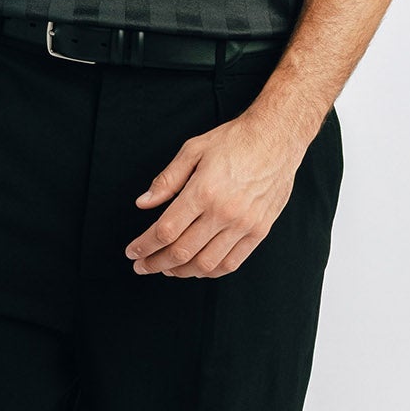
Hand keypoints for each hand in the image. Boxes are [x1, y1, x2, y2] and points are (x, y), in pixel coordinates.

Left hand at [124, 102, 312, 278]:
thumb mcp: (193, 150)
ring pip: (206, 264)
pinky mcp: (259, 230)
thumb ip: (167, 180)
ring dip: (181, 272)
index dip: (144, 246)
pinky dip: (210, 272)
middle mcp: (224, 212)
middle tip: (141, 266)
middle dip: (155, 263)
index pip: (165, 231)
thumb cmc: (234, 140)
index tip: (132, 252)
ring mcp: (244, 224)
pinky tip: (196, 268)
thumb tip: (143, 203)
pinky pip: (231, 263)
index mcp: (203, 191)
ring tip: (167, 269)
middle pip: (182, 251)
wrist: (277, 138)